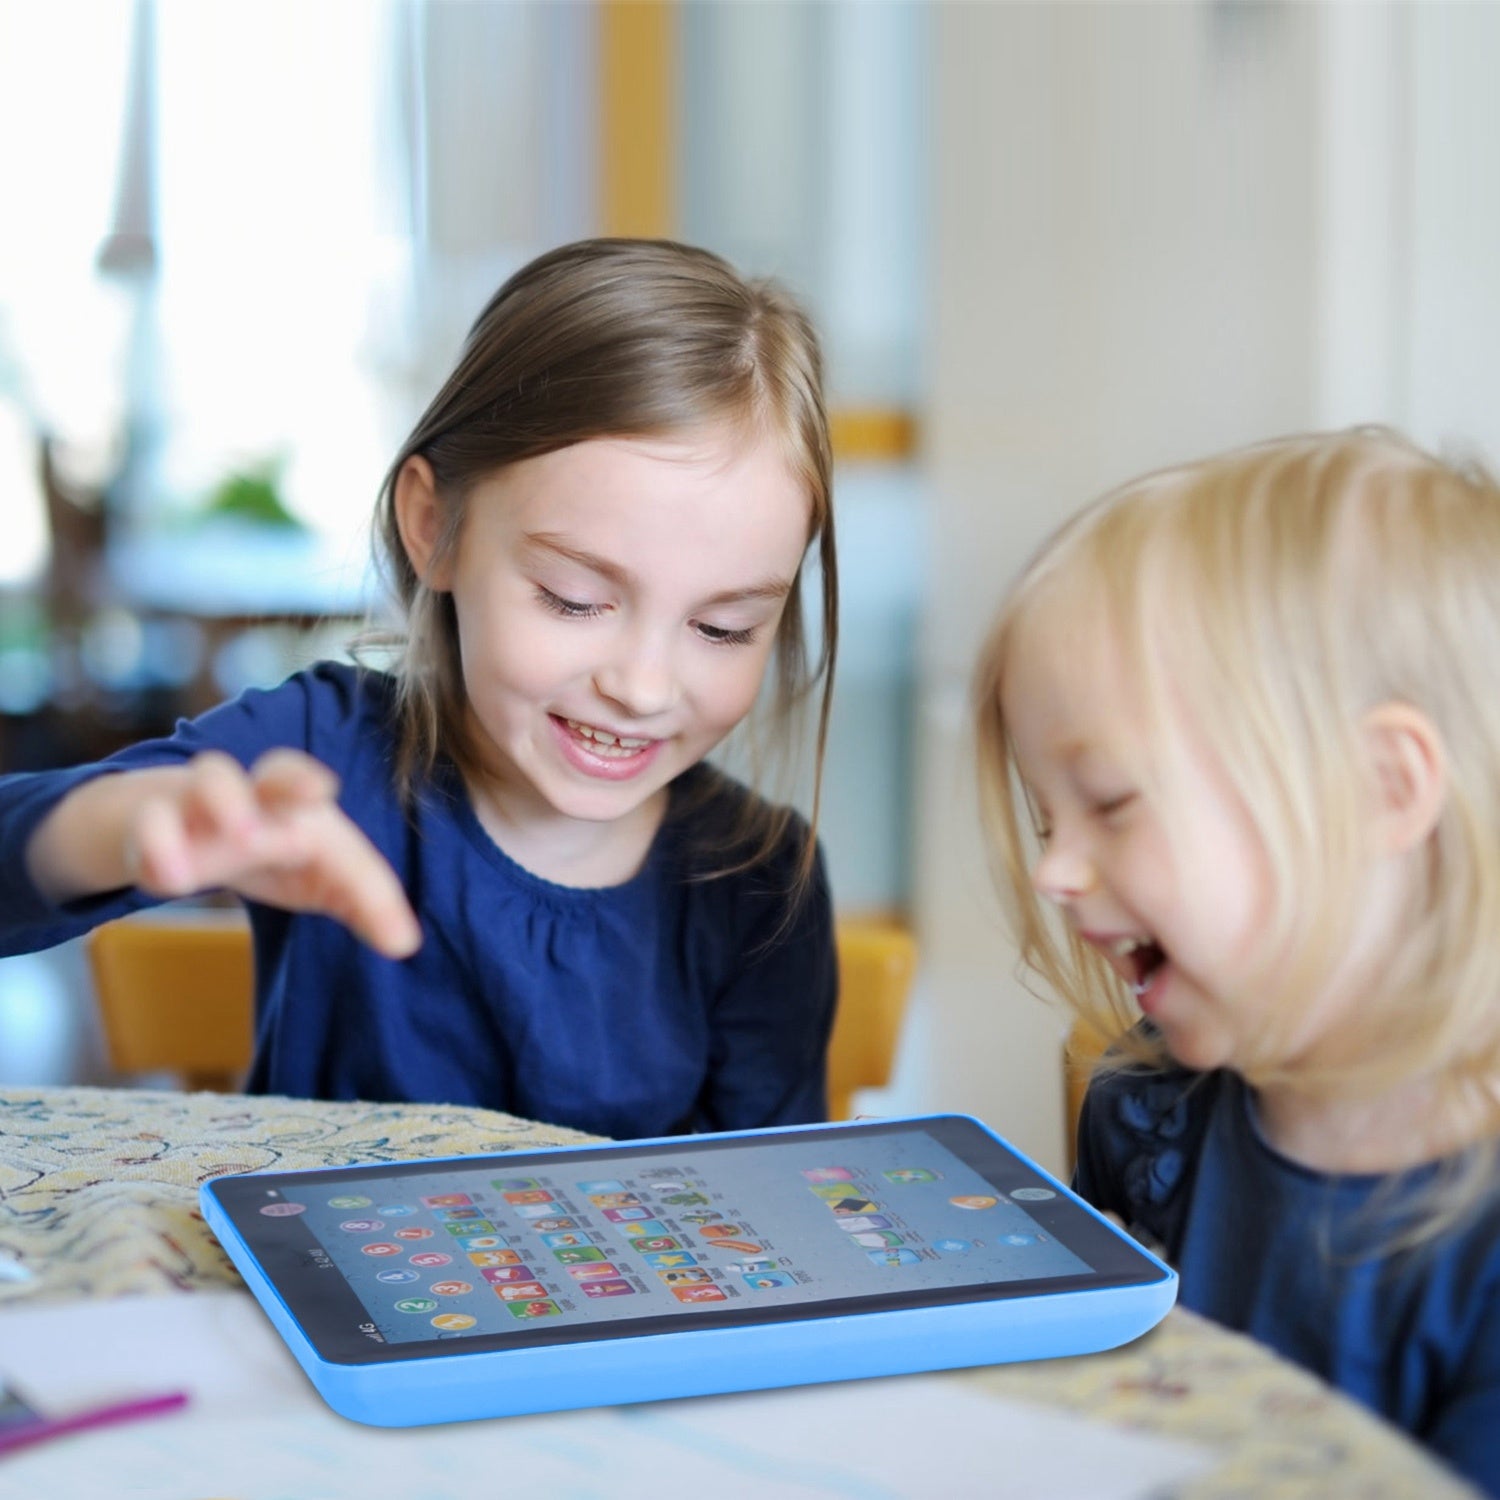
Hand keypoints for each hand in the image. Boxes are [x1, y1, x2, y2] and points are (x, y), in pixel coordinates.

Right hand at [124, 749, 421, 958]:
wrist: (175, 821)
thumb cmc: (269, 847)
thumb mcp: (317, 874)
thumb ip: (363, 903)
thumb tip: (405, 945)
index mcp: (303, 807)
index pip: (337, 827)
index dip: (359, 862)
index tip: (351, 842)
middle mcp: (258, 795)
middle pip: (279, 769)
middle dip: (297, 777)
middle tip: (319, 791)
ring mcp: (203, 803)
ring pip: (213, 779)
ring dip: (228, 801)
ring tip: (242, 836)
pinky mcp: (153, 822)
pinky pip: (151, 823)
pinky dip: (159, 842)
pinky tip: (168, 878)